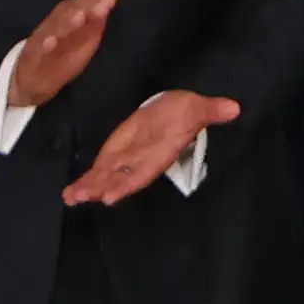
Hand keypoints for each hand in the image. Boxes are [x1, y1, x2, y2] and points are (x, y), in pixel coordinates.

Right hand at [10, 0, 127, 111]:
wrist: (34, 78)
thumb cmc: (67, 46)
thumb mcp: (91, 25)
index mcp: (72, 14)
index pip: (85, 2)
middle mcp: (57, 22)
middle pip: (70, 11)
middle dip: (86, 7)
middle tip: (103, 4)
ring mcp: (44, 38)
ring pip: (54, 28)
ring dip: (66, 23)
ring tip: (80, 18)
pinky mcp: (33, 56)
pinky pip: (38, 50)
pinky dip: (44, 45)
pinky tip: (51, 42)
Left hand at [67, 87, 236, 205]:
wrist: (174, 108)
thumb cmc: (185, 109)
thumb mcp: (197, 107)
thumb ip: (211, 110)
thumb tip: (234, 108)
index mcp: (158, 154)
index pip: (143, 172)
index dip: (127, 183)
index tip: (110, 195)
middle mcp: (141, 162)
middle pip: (120, 179)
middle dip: (102, 187)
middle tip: (83, 196)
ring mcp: (126, 160)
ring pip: (106, 178)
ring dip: (89, 187)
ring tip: (71, 197)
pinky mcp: (115, 155)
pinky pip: (99, 171)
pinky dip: (86, 180)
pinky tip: (70, 192)